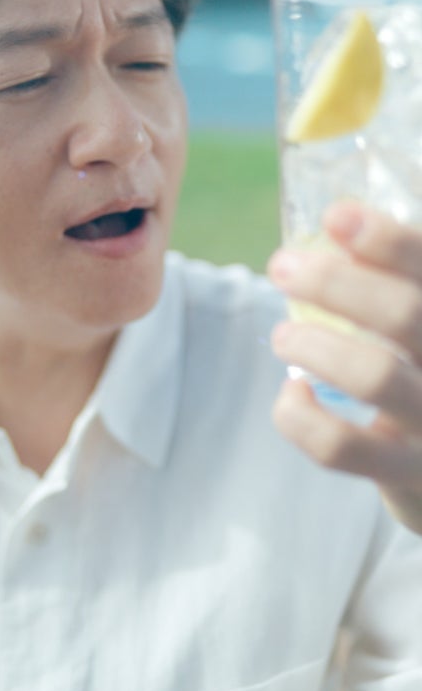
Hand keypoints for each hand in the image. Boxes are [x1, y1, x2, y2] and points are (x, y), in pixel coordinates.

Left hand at [267, 202, 421, 534]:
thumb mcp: (419, 325)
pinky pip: (343, 447)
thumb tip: (333, 229)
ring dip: (316, 345)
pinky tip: (291, 396)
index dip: (389, 240)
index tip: (335, 216)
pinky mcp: (408, 474)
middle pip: (406, 314)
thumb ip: (395, 283)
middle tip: (282, 266)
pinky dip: (302, 418)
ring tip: (283, 335)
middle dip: (335, 283)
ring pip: (376, 376)